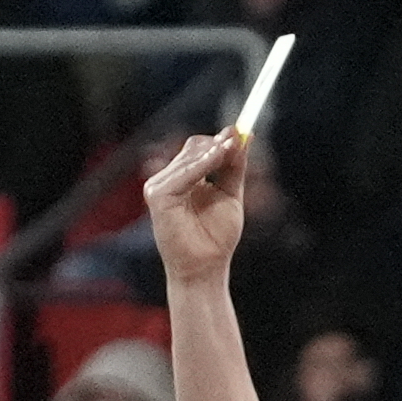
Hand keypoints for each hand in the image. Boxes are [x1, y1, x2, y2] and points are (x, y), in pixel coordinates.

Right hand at [144, 126, 251, 287]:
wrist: (206, 267)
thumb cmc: (216, 238)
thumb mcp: (230, 195)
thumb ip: (234, 167)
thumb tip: (244, 135)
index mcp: (184, 178)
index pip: (199, 148)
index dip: (220, 141)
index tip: (240, 133)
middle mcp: (169, 179)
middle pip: (193, 147)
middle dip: (218, 145)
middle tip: (237, 141)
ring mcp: (160, 186)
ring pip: (189, 156)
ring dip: (213, 153)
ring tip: (230, 151)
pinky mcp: (157, 196)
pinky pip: (182, 173)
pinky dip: (200, 166)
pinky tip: (216, 159)